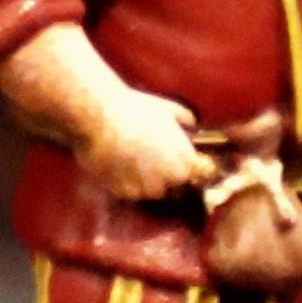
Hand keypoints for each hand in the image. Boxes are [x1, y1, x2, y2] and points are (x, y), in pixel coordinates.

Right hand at [69, 72, 216, 207]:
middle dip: (168, 176)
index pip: (201, 176)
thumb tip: (191, 125)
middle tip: (152, 157)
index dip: (193, 168)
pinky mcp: (124, 193)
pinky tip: (119, 164)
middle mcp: (169, 179)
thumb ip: (185, 120)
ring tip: (133, 159)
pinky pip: (130, 193)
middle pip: (176, 187)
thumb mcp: (169, 109)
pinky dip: (126, 183)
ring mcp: (146, 188)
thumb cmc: (135, 110)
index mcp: (185, 160)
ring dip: (146, 181)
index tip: (185, 162)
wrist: (100, 117)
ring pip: (152, 192)